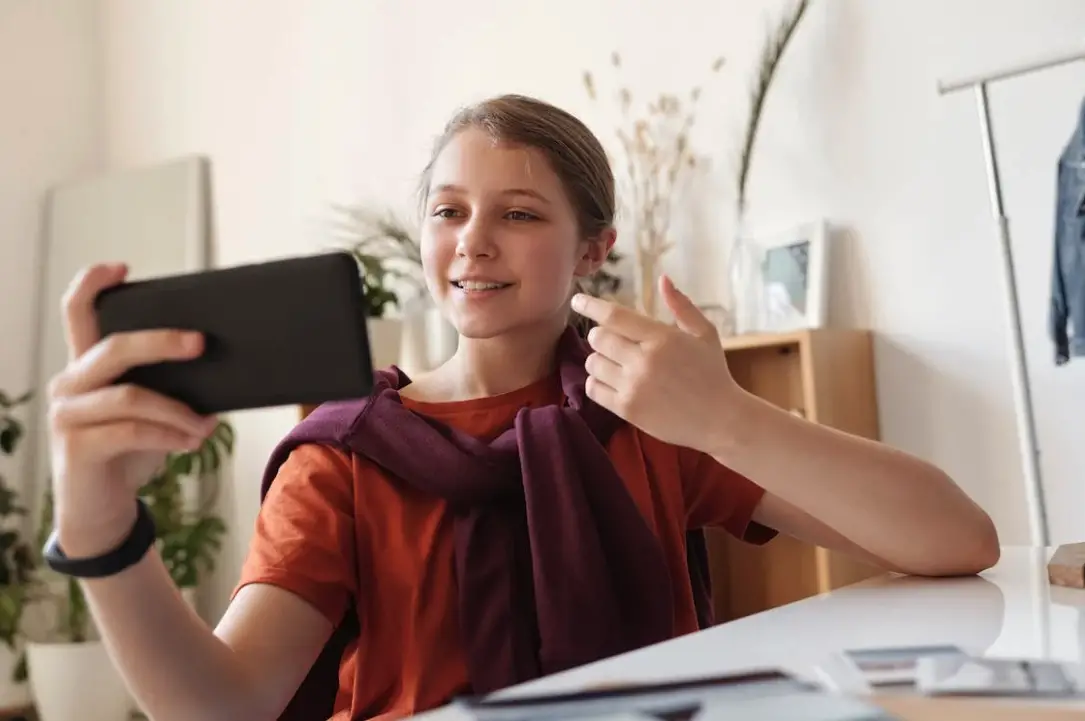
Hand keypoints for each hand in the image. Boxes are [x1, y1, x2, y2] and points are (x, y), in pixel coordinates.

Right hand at [47, 264, 216, 555]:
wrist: (103, 510)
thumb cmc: (131, 452)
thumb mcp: (151, 412)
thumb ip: (168, 386)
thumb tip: (223, 362)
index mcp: (86, 367)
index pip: (77, 313)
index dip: (92, 285)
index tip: (122, 268)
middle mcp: (69, 384)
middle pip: (114, 347)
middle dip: (162, 342)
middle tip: (202, 343)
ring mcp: (68, 415)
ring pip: (131, 396)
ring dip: (179, 410)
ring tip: (206, 425)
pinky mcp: (77, 447)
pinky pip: (132, 431)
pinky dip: (170, 435)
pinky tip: (193, 441)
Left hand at [571, 275, 740, 452]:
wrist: (721, 420)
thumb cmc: (713, 374)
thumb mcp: (704, 334)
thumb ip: (681, 305)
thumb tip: (663, 279)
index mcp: (662, 338)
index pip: (614, 316)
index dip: (591, 306)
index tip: (577, 300)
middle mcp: (644, 361)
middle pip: (598, 338)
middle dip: (600, 336)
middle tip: (612, 341)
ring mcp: (634, 387)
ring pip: (592, 363)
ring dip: (598, 359)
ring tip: (616, 363)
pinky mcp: (627, 410)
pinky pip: (593, 389)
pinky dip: (596, 382)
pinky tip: (612, 381)